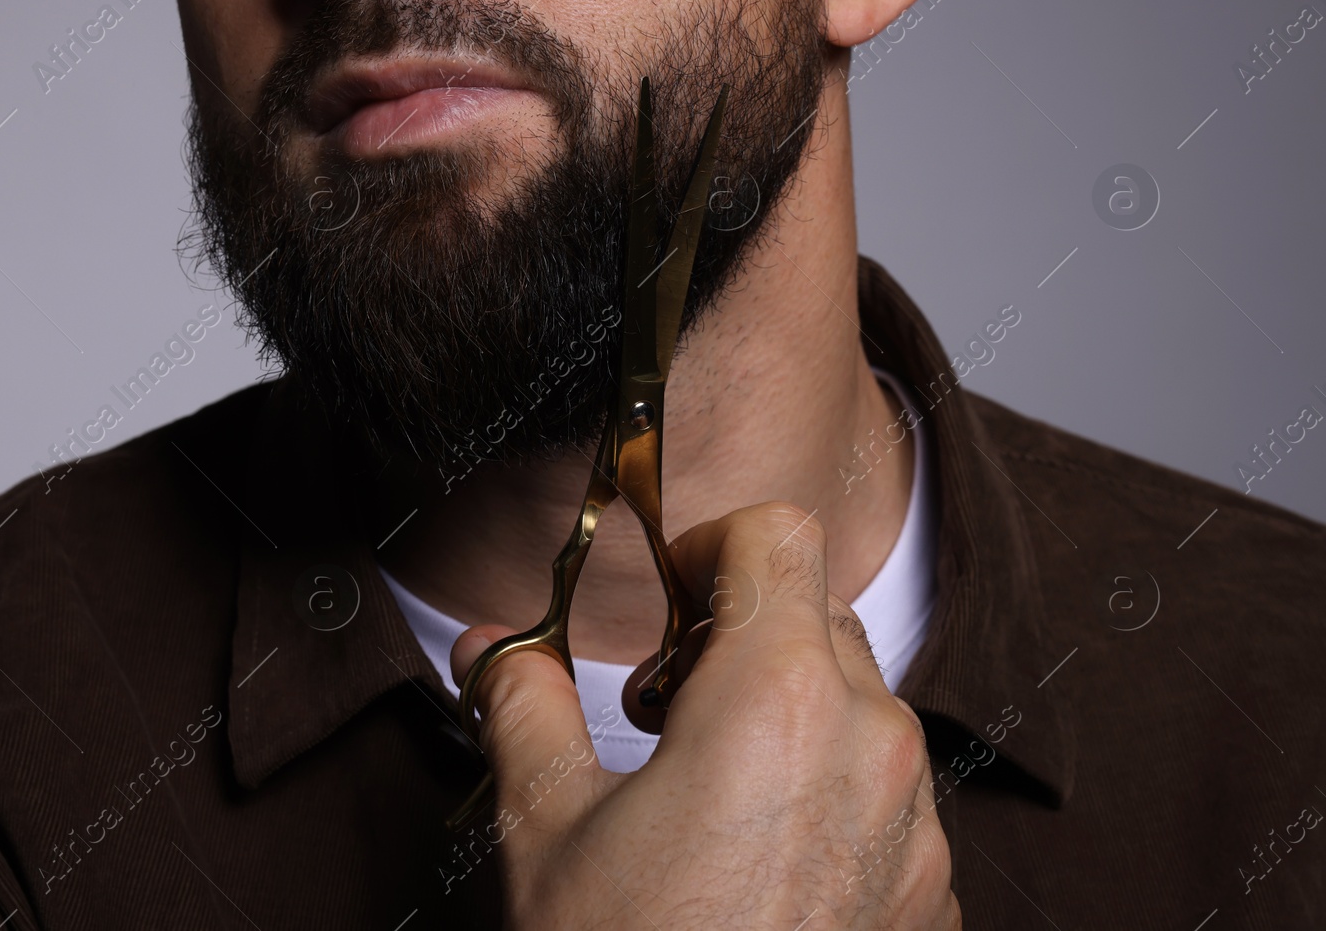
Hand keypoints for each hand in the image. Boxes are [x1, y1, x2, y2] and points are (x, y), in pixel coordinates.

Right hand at [450, 502, 959, 929]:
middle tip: (667, 707)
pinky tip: (761, 866)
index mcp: (777, 698)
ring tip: (711, 792)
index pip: (779, 534)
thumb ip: (522, 702)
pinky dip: (832, 795)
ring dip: (789, 715)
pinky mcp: (934, 896)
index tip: (669, 600)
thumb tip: (495, 646)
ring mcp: (918, 828)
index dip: (712, 543)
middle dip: (742, 634)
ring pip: (861, 706)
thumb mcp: (544, 825)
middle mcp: (872, 745)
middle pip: (820, 614)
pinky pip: (890, 797)